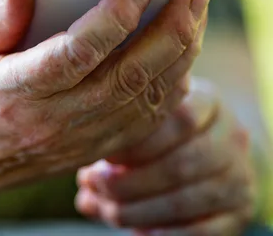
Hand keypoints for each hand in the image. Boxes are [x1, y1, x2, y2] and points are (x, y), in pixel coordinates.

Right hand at [0, 0, 209, 205]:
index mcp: (12, 91)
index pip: (75, 54)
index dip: (113, 17)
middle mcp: (48, 121)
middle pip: (124, 77)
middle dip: (169, 33)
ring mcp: (71, 141)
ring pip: (141, 101)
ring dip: (177, 58)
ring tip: (193, 18)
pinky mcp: (85, 151)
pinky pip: (139, 123)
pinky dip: (166, 89)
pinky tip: (177, 59)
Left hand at [76, 78, 255, 235]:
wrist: (214, 158)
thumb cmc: (164, 133)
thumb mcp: (147, 125)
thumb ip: (118, 141)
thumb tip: (84, 180)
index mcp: (210, 102)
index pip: (181, 117)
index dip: (138, 138)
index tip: (103, 151)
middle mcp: (232, 137)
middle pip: (180, 163)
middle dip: (128, 180)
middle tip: (93, 182)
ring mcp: (239, 177)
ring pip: (185, 200)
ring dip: (137, 209)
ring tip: (106, 208)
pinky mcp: (239, 213)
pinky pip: (200, 230)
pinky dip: (163, 232)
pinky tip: (136, 229)